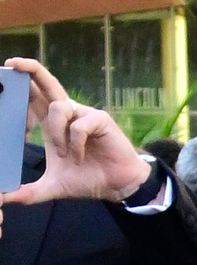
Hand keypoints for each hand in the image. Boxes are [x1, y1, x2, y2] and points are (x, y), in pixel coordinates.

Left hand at [0, 57, 150, 208]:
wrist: (116, 186)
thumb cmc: (86, 180)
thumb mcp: (51, 187)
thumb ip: (28, 192)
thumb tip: (4, 200)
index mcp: (52, 126)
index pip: (34, 100)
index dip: (19, 91)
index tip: (4, 81)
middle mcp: (68, 115)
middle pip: (47, 85)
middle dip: (30, 71)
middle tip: (12, 64)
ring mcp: (84, 115)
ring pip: (60, 107)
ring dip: (56, 132)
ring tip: (63, 154)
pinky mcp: (100, 120)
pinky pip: (79, 125)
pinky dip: (75, 142)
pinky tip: (79, 155)